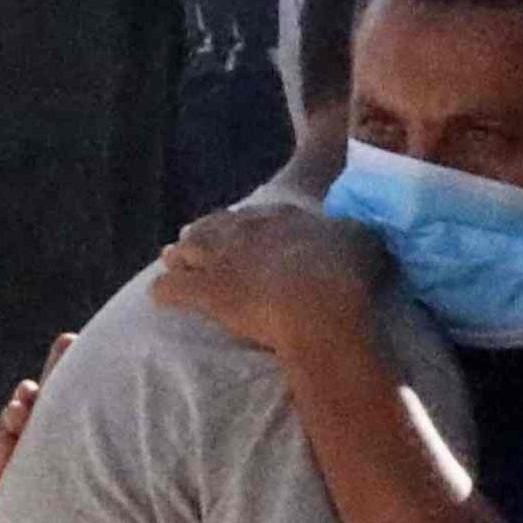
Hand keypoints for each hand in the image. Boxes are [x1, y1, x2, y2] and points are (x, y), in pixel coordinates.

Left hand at [156, 201, 390, 374]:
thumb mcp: (365, 242)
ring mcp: (220, 260)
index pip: (257, 216)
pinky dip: (163, 291)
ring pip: (188, 250)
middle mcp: (245, 231)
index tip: (246, 231)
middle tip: (198, 239)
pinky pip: (171, 289)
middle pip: (216, 227)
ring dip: (179, 255)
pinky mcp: (203, 292)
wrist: (318, 306)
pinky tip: (157, 295)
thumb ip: (358, 234)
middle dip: (207, 233)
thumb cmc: (345, 275)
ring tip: (171, 259)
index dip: (248, 224)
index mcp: (282, 217)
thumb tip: (363, 236)